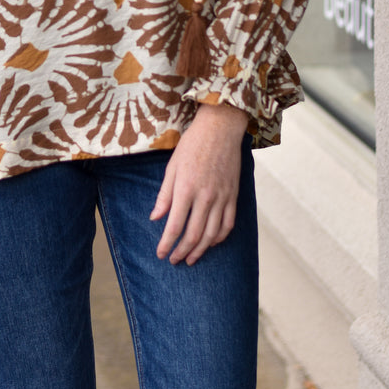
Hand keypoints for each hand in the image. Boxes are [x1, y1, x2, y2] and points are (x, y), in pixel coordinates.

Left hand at [150, 103, 247, 265]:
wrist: (220, 129)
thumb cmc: (192, 145)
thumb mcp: (171, 166)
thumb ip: (164, 195)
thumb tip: (155, 218)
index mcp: (186, 189)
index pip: (175, 226)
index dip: (167, 244)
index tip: (161, 254)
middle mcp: (205, 197)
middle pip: (194, 235)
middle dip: (182, 252)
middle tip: (174, 260)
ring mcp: (222, 197)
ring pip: (212, 234)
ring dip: (200, 250)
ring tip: (191, 259)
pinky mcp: (233, 196)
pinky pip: (229, 224)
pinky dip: (220, 238)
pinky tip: (211, 243)